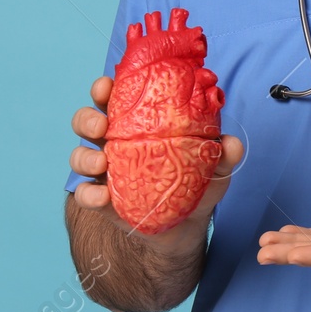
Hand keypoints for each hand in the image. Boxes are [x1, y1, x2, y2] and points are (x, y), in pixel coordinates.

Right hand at [69, 75, 244, 238]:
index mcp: (137, 122)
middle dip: (87, 118)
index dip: (105, 88)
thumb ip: (223, 154)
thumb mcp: (214, 167)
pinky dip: (88, 194)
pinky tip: (102, 197)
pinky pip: (84, 194)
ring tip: (101, 163)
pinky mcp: (102, 199)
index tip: (108, 85)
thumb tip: (231, 143)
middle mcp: (116, 142)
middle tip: (102, 126)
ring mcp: (105, 171)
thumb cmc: (197, 183)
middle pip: (88, 120)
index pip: (116, 97)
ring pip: (79, 155)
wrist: (187, 226)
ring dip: (84, 156)